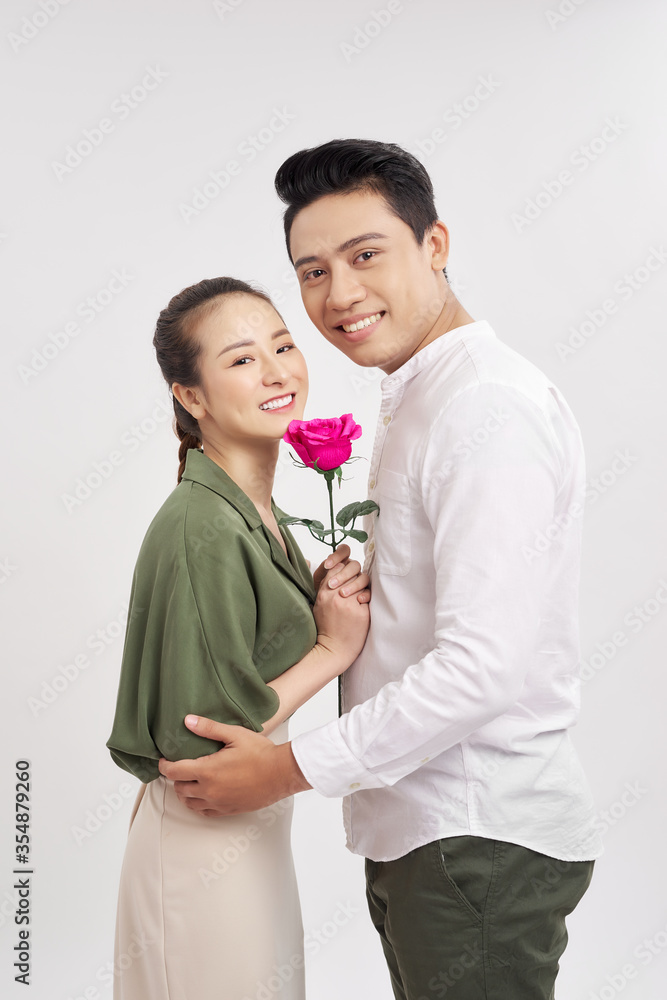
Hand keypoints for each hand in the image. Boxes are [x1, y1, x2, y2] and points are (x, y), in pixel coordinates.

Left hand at [158, 716, 310, 815]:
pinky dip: (198, 804)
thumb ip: (209, 728)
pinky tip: (203, 795)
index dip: (164, 765)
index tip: (164, 760)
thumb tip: (188, 721)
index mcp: (207, 771)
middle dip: (176, 777)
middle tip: (180, 767)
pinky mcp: (228, 810)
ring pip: (189, 803)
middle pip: (179, 788)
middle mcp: (209, 790)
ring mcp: (218, 803)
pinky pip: (204, 812)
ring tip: (189, 781)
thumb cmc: (260, 753)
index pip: (174, 772)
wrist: (281, 774)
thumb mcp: (235, 735)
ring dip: (185, 792)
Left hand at [313, 544, 368, 601]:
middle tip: (332, 584)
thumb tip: (320, 562)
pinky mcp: (366, 592)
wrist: (327, 609)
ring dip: (353, 585)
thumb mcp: (319, 579)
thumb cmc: (324, 591)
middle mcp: (353, 569)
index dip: (337, 556)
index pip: (344, 550)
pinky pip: (369, 591)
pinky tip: (359, 600)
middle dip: (343, 574)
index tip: (327, 566)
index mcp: (343, 562)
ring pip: (363, 577)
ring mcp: (360, 580)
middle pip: (354, 565)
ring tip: (342, 593)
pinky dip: (365, 594)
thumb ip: (322, 569)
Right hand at [313, 561, 369, 668]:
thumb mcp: (319, 606)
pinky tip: (362, 607)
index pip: (336, 568)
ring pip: (361, 582)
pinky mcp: (361, 613)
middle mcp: (336, 597)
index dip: (343, 570)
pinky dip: (366, 600)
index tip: (345, 577)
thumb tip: (335, 572)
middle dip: (354, 577)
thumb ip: (325, 589)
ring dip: (361, 588)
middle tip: (353, 586)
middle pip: (350, 573)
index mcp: (324, 594)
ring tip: (357, 597)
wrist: (333, 650)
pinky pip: (367, 597)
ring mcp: (349, 605)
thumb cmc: (325, 628)